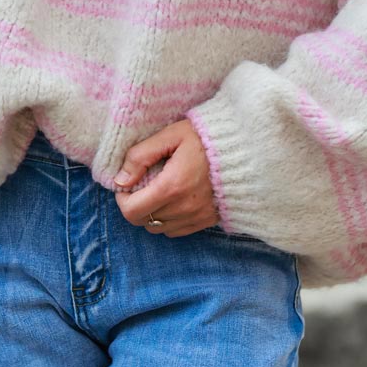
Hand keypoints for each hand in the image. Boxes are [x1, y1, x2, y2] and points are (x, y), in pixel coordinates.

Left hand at [113, 119, 220, 237]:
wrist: (245, 149)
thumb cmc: (205, 137)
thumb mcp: (171, 135)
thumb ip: (141, 155)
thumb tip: (121, 180)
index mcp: (171, 186)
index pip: (132, 211)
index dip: (122, 199)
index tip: (127, 184)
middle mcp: (183, 208)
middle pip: (143, 221)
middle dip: (135, 205)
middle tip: (141, 184)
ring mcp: (196, 217)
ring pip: (158, 228)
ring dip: (151, 214)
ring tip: (158, 191)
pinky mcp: (207, 221)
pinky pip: (176, 231)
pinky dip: (168, 220)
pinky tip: (173, 200)